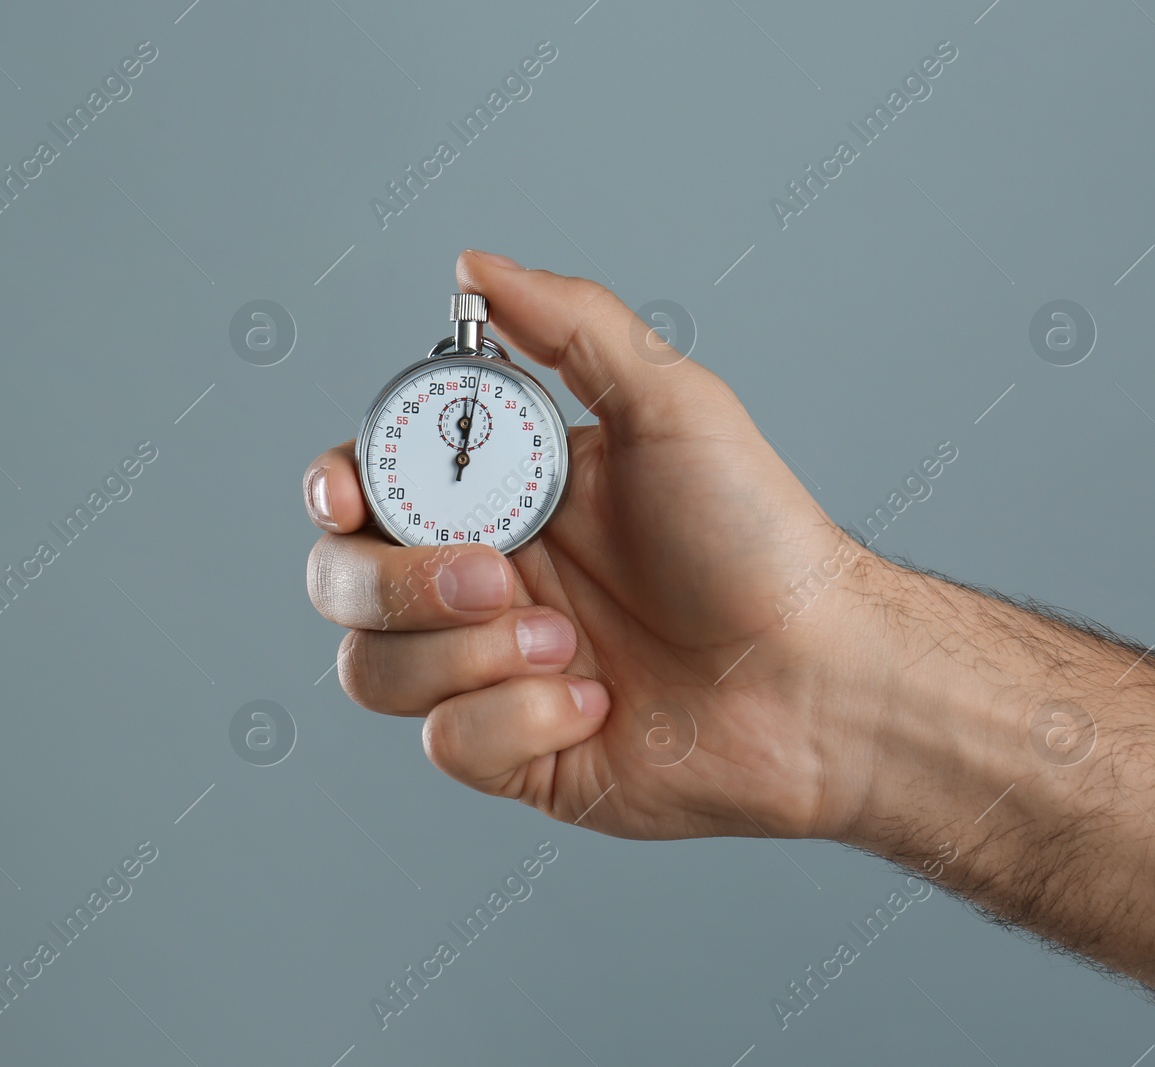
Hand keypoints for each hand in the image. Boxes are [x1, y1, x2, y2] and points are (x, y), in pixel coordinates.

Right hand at [303, 251, 890, 841]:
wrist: (819, 681)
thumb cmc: (760, 542)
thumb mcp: (672, 407)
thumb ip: (571, 326)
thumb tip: (475, 267)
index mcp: (501, 497)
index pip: (370, 486)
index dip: (335, 489)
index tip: (344, 498)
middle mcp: (481, 581)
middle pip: (344, 582)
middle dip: (402, 583)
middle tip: (498, 578)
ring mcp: (489, 671)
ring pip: (375, 671)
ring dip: (467, 657)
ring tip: (573, 645)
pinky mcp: (512, 752)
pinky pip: (448, 743)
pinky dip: (518, 720)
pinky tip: (595, 705)